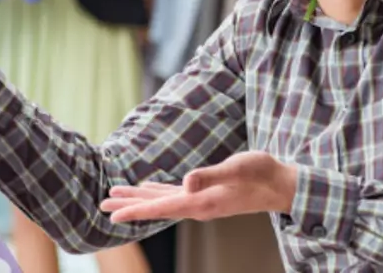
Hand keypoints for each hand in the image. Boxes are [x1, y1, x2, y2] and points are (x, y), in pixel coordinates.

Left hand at [99, 151, 297, 222]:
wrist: (280, 184)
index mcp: (202, 202)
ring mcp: (201, 201)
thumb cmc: (261, 173)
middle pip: (155, 208)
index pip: (161, 208)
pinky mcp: (205, 194)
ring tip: (115, 196)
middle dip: (128, 206)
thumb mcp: (237, 167)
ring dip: (138, 199)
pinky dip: (156, 192)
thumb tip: (185, 182)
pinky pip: (174, 195)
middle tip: (101, 205)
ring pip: (162, 201)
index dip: (135, 211)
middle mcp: (198, 205)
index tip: (112, 215)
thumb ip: (211, 175)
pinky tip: (146, 188)